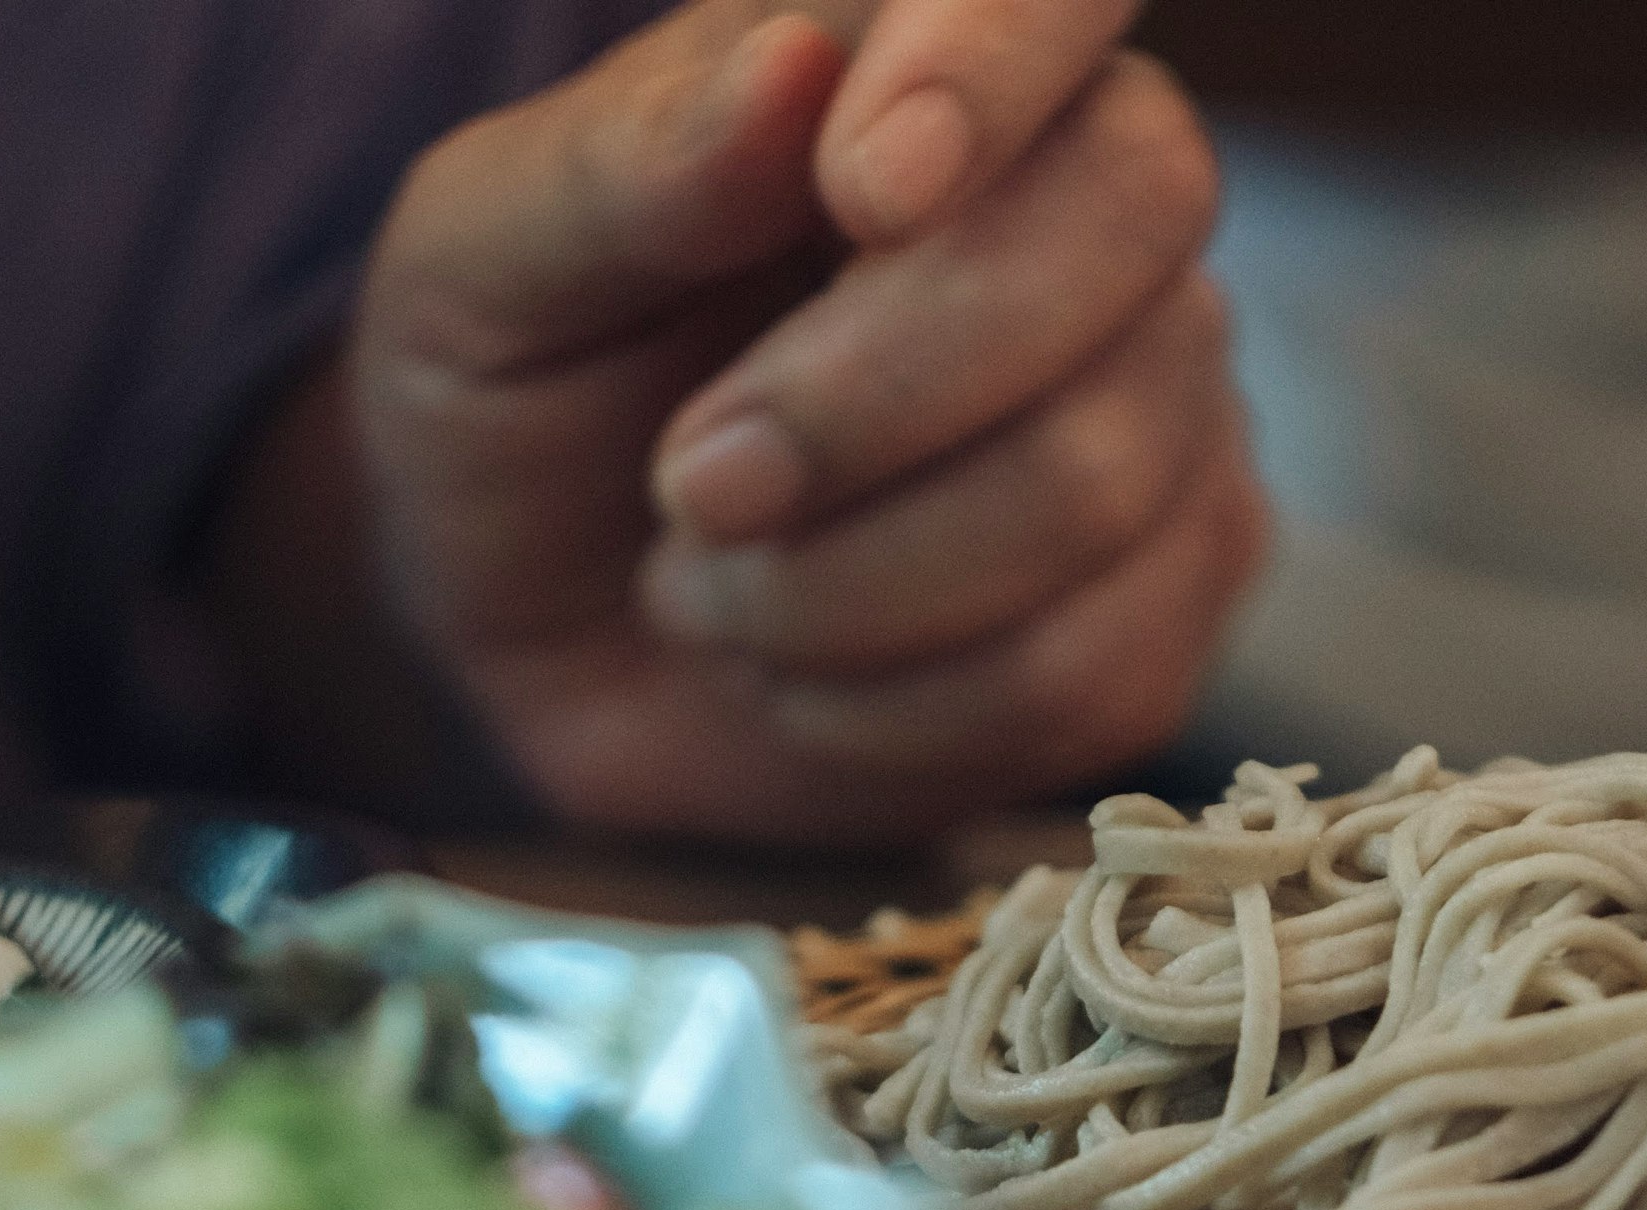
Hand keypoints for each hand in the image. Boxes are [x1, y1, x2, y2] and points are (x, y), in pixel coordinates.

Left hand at [303, 1, 1261, 841]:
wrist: (538, 641)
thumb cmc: (521, 403)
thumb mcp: (484, 270)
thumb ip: (631, 168)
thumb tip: (793, 70)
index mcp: (922, 55)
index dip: (994, 64)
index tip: (862, 190)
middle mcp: (1091, 204)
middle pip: (1131, 214)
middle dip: (877, 388)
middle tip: (692, 479)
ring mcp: (1162, 410)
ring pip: (1095, 476)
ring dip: (842, 579)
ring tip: (705, 583)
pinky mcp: (1161, 613)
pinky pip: (1082, 669)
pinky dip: (881, 707)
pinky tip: (794, 673)